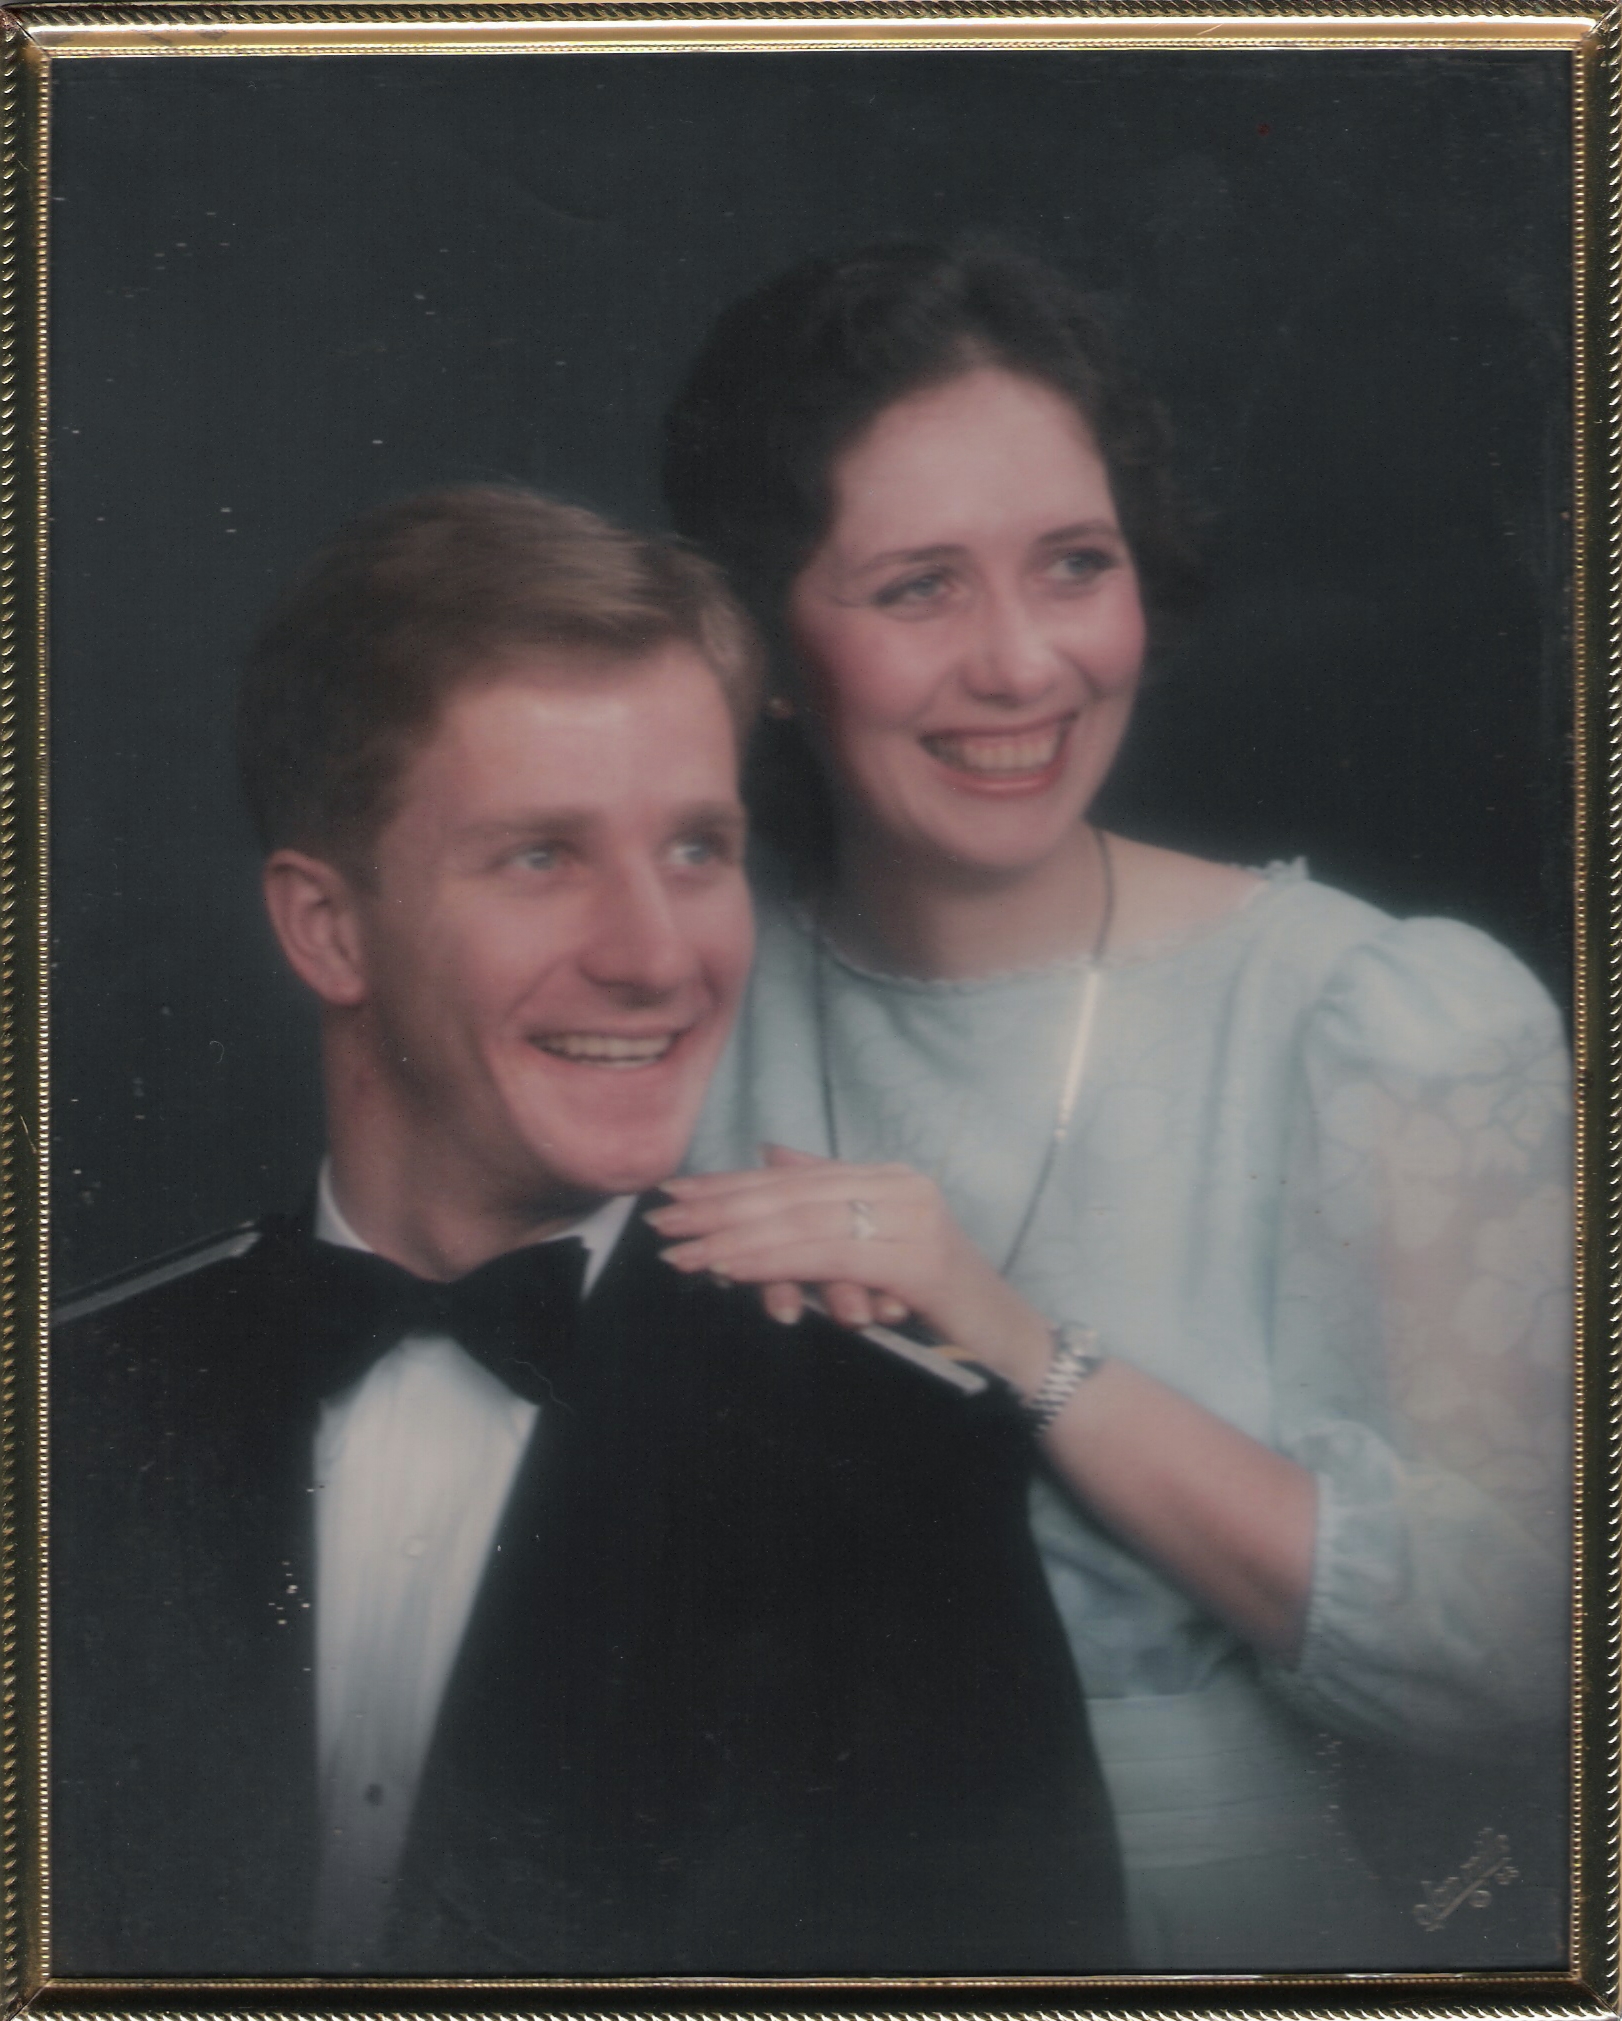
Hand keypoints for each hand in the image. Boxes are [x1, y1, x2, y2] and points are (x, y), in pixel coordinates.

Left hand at [648, 1147, 1052, 1393]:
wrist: (1009, 1343)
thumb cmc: (940, 1303)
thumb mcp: (875, 1246)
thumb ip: (826, 1200)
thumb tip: (769, 1154)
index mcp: (886, 1177)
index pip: (792, 1178)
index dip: (729, 1184)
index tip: (673, 1194)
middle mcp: (899, 1185)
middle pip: (789, 1194)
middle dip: (719, 1209)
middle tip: (661, 1223)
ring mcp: (910, 1217)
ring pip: (801, 1223)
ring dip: (733, 1239)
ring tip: (681, 1252)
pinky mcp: (914, 1259)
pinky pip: (826, 1255)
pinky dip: (773, 1261)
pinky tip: (730, 1267)